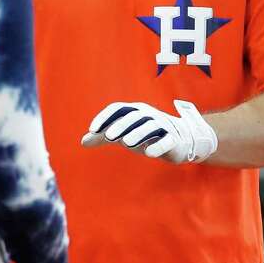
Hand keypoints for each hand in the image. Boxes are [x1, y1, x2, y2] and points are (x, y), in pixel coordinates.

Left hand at [81, 99, 217, 163]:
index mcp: (135, 111)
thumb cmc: (146, 135)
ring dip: (138, 134)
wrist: (180, 141)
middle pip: (133, 116)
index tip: (93, 130)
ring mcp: (163, 125)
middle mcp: (148, 115)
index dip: (105, 117)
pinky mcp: (174, 139)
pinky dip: (158, 146)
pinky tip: (149, 154)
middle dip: (120, 125)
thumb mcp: (124, 134)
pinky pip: (167, 140)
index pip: (118, 108)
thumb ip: (103, 136)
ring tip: (126, 144)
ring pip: (150, 126)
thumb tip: (83, 141)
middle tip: (108, 137)